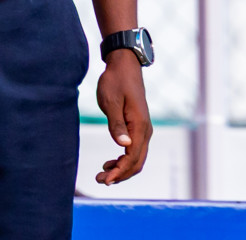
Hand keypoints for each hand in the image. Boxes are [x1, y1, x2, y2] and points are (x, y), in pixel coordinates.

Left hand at [95, 53, 151, 184]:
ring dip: (121, 169)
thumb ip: (116, 124)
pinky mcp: (138, 127)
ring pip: (136, 158)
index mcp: (140, 125)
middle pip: (137, 163)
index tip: (105, 180)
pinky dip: (123, 160)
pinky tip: (110, 162)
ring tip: (103, 174)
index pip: (132, 158)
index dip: (120, 172)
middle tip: (100, 180)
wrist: (124, 65)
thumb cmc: (115, 81)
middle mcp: (145, 130)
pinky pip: (134, 150)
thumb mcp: (111, 100)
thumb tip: (124, 145)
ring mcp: (143, 129)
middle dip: (120, 175)